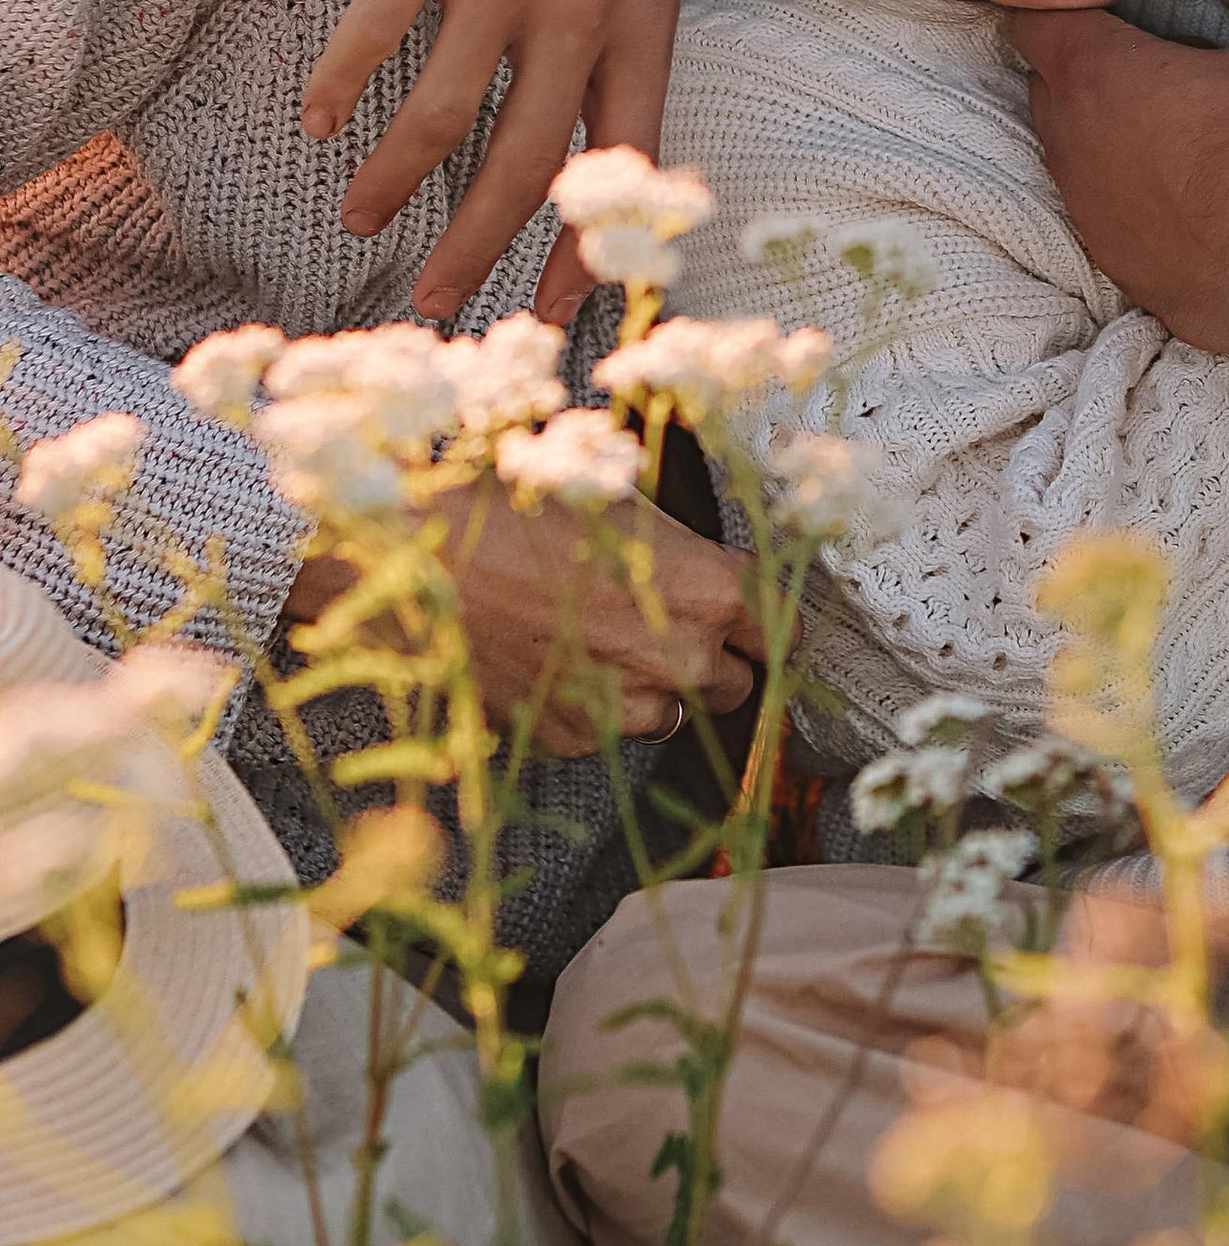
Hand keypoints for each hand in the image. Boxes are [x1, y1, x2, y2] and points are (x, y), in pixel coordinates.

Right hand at [297, 489, 759, 755]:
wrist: (428, 562)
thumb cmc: (526, 513)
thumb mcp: (626, 505)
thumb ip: (689, 553)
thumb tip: (721, 571)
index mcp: (709, 592)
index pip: (783, 630)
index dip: (769, 622)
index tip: (755, 617)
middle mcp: (681, 659)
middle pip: (738, 680)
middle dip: (714, 654)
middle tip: (668, 619)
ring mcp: (629, 708)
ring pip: (676, 712)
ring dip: (657, 685)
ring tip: (604, 636)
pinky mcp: (578, 739)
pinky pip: (616, 730)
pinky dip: (602, 705)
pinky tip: (563, 659)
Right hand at [304, 0, 681, 324]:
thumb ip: (619, 27)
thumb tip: (583, 119)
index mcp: (646, 14)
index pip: (626, 159)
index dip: (589, 246)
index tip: (552, 314)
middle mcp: (582, 5)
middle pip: (527, 162)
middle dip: (478, 249)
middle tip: (435, 307)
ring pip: (442, 114)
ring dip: (394, 181)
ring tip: (358, 218)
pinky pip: (378, 30)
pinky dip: (344, 82)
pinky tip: (319, 118)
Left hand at [1014, 5, 1228, 392]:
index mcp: (1098, 73)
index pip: (1036, 23)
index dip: (1059, 8)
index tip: (1094, 8)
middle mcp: (1074, 143)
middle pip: (1046, 91)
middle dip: (1081, 74)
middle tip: (1142, 66)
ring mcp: (1090, 215)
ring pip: (1073, 162)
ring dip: (1104, 146)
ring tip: (1168, 138)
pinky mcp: (1119, 270)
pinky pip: (1109, 225)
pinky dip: (1135, 210)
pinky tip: (1186, 208)